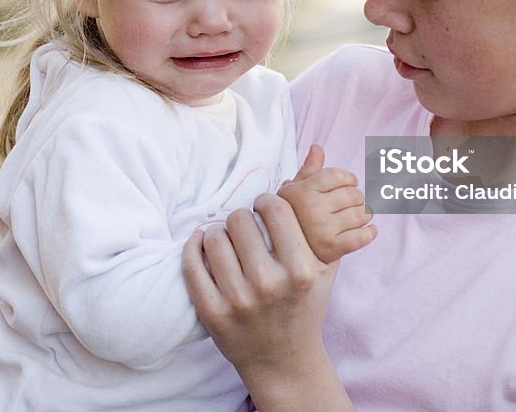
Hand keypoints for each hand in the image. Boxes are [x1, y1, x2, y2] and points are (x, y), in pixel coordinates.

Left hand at [182, 193, 335, 377]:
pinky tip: (203, 244)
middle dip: (242, 217)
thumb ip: (317, 210)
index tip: (264, 210)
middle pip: (241, 219)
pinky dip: (194, 247)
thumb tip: (316, 152)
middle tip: (245, 227)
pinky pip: (192, 265)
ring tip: (227, 239)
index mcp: (301, 270)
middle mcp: (270, 285)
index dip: (267, 202)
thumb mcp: (323, 264)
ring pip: (215, 237)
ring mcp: (239, 301)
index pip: (275, 209)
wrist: (285, 362)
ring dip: (218, 232)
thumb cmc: (306, 305)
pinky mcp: (213, 314)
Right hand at [278, 145, 376, 262]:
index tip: (349, 183)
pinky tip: (369, 230)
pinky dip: (370, 233)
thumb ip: (308, 169)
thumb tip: (317, 147)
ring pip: (361, 214)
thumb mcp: (295, 191)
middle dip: (357, 198)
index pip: (338, 176)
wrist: (286, 251)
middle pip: (354, 194)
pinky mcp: (332, 249)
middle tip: (352, 203)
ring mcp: (322, 229)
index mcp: (303, 191)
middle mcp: (312, 209)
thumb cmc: (294, 215)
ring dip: (365, 214)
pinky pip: (361, 237)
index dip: (348, 178)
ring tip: (358, 216)